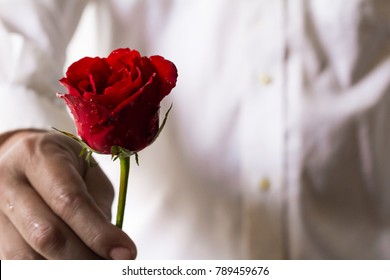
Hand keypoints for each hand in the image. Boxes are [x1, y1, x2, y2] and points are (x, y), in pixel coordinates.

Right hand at [0, 130, 136, 258]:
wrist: (20, 157)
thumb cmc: (63, 163)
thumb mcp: (88, 171)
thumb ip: (98, 205)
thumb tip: (111, 249)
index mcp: (38, 156)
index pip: (68, 200)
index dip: (98, 232)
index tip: (125, 253)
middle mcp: (7, 182)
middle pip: (46, 234)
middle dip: (85, 258)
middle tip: (113, 266)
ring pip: (26, 257)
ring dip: (67, 268)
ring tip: (94, 265)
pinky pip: (17, 264)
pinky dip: (48, 268)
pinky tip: (71, 263)